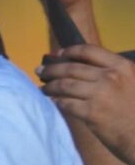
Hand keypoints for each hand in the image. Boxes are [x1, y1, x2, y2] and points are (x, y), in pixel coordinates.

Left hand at [42, 43, 134, 164]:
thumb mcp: (134, 83)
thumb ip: (115, 74)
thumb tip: (89, 70)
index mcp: (122, 67)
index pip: (89, 51)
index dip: (69, 52)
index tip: (57, 54)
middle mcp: (110, 77)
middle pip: (72, 68)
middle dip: (52, 69)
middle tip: (40, 70)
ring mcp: (100, 94)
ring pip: (65, 85)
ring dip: (49, 86)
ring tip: (42, 88)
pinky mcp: (91, 113)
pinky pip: (65, 103)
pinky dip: (56, 101)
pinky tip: (51, 101)